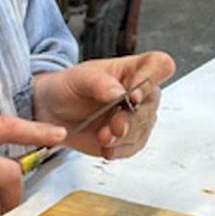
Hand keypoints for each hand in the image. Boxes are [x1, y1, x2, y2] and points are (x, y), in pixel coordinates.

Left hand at [32, 51, 174, 158]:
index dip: (152, 79)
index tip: (133, 95)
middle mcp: (142, 92)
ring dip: (122, 138)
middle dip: (130, 120)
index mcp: (133, 68)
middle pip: (150, 105)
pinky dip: (118, 150)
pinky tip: (104, 146)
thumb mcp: (78, 78)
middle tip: (112, 127)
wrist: (55, 111)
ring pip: (142, 129)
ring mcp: (138, 116)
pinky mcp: (130, 138)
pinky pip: (133, 148)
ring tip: (103, 137)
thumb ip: (99, 83)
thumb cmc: (69, 86)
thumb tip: (118, 93)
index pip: (159, 65)